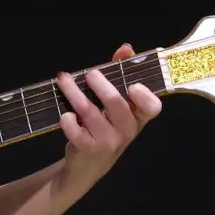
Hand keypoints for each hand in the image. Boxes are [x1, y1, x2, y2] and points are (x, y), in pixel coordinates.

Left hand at [54, 43, 162, 191]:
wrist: (86, 166)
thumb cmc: (103, 128)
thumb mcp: (114, 106)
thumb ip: (120, 74)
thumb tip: (126, 48)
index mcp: (137, 117)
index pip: (152, 108)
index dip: (145, 97)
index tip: (133, 86)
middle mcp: (127, 131)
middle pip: (116, 103)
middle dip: (100, 84)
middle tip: (89, 73)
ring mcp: (108, 142)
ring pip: (90, 112)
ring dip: (74, 92)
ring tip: (63, 80)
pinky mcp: (88, 150)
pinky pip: (76, 130)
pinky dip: (68, 119)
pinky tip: (65, 114)